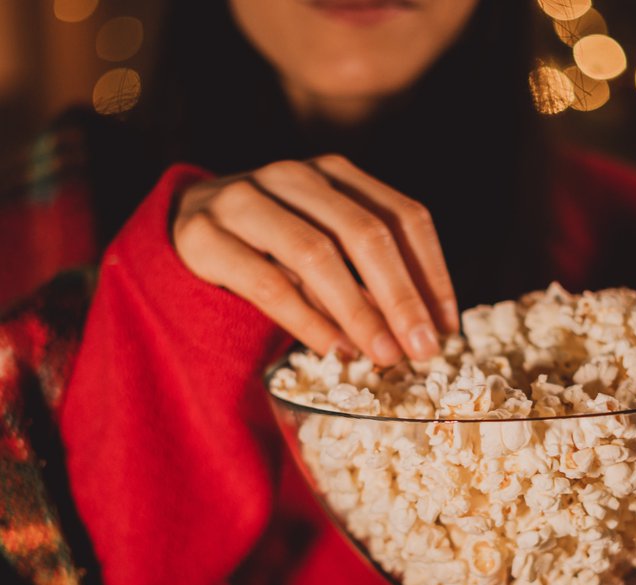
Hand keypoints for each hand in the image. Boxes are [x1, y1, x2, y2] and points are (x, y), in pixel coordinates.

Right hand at [172, 155, 458, 365]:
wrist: (184, 229)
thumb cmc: (271, 247)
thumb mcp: (327, 247)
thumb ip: (368, 272)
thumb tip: (424, 327)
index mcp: (335, 174)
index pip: (403, 216)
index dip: (432, 273)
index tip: (447, 326)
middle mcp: (293, 176)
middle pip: (364, 233)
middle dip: (402, 297)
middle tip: (424, 349)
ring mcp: (243, 199)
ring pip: (315, 253)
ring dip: (358, 311)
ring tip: (384, 356)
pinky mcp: (203, 236)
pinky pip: (266, 282)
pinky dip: (306, 320)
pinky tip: (333, 350)